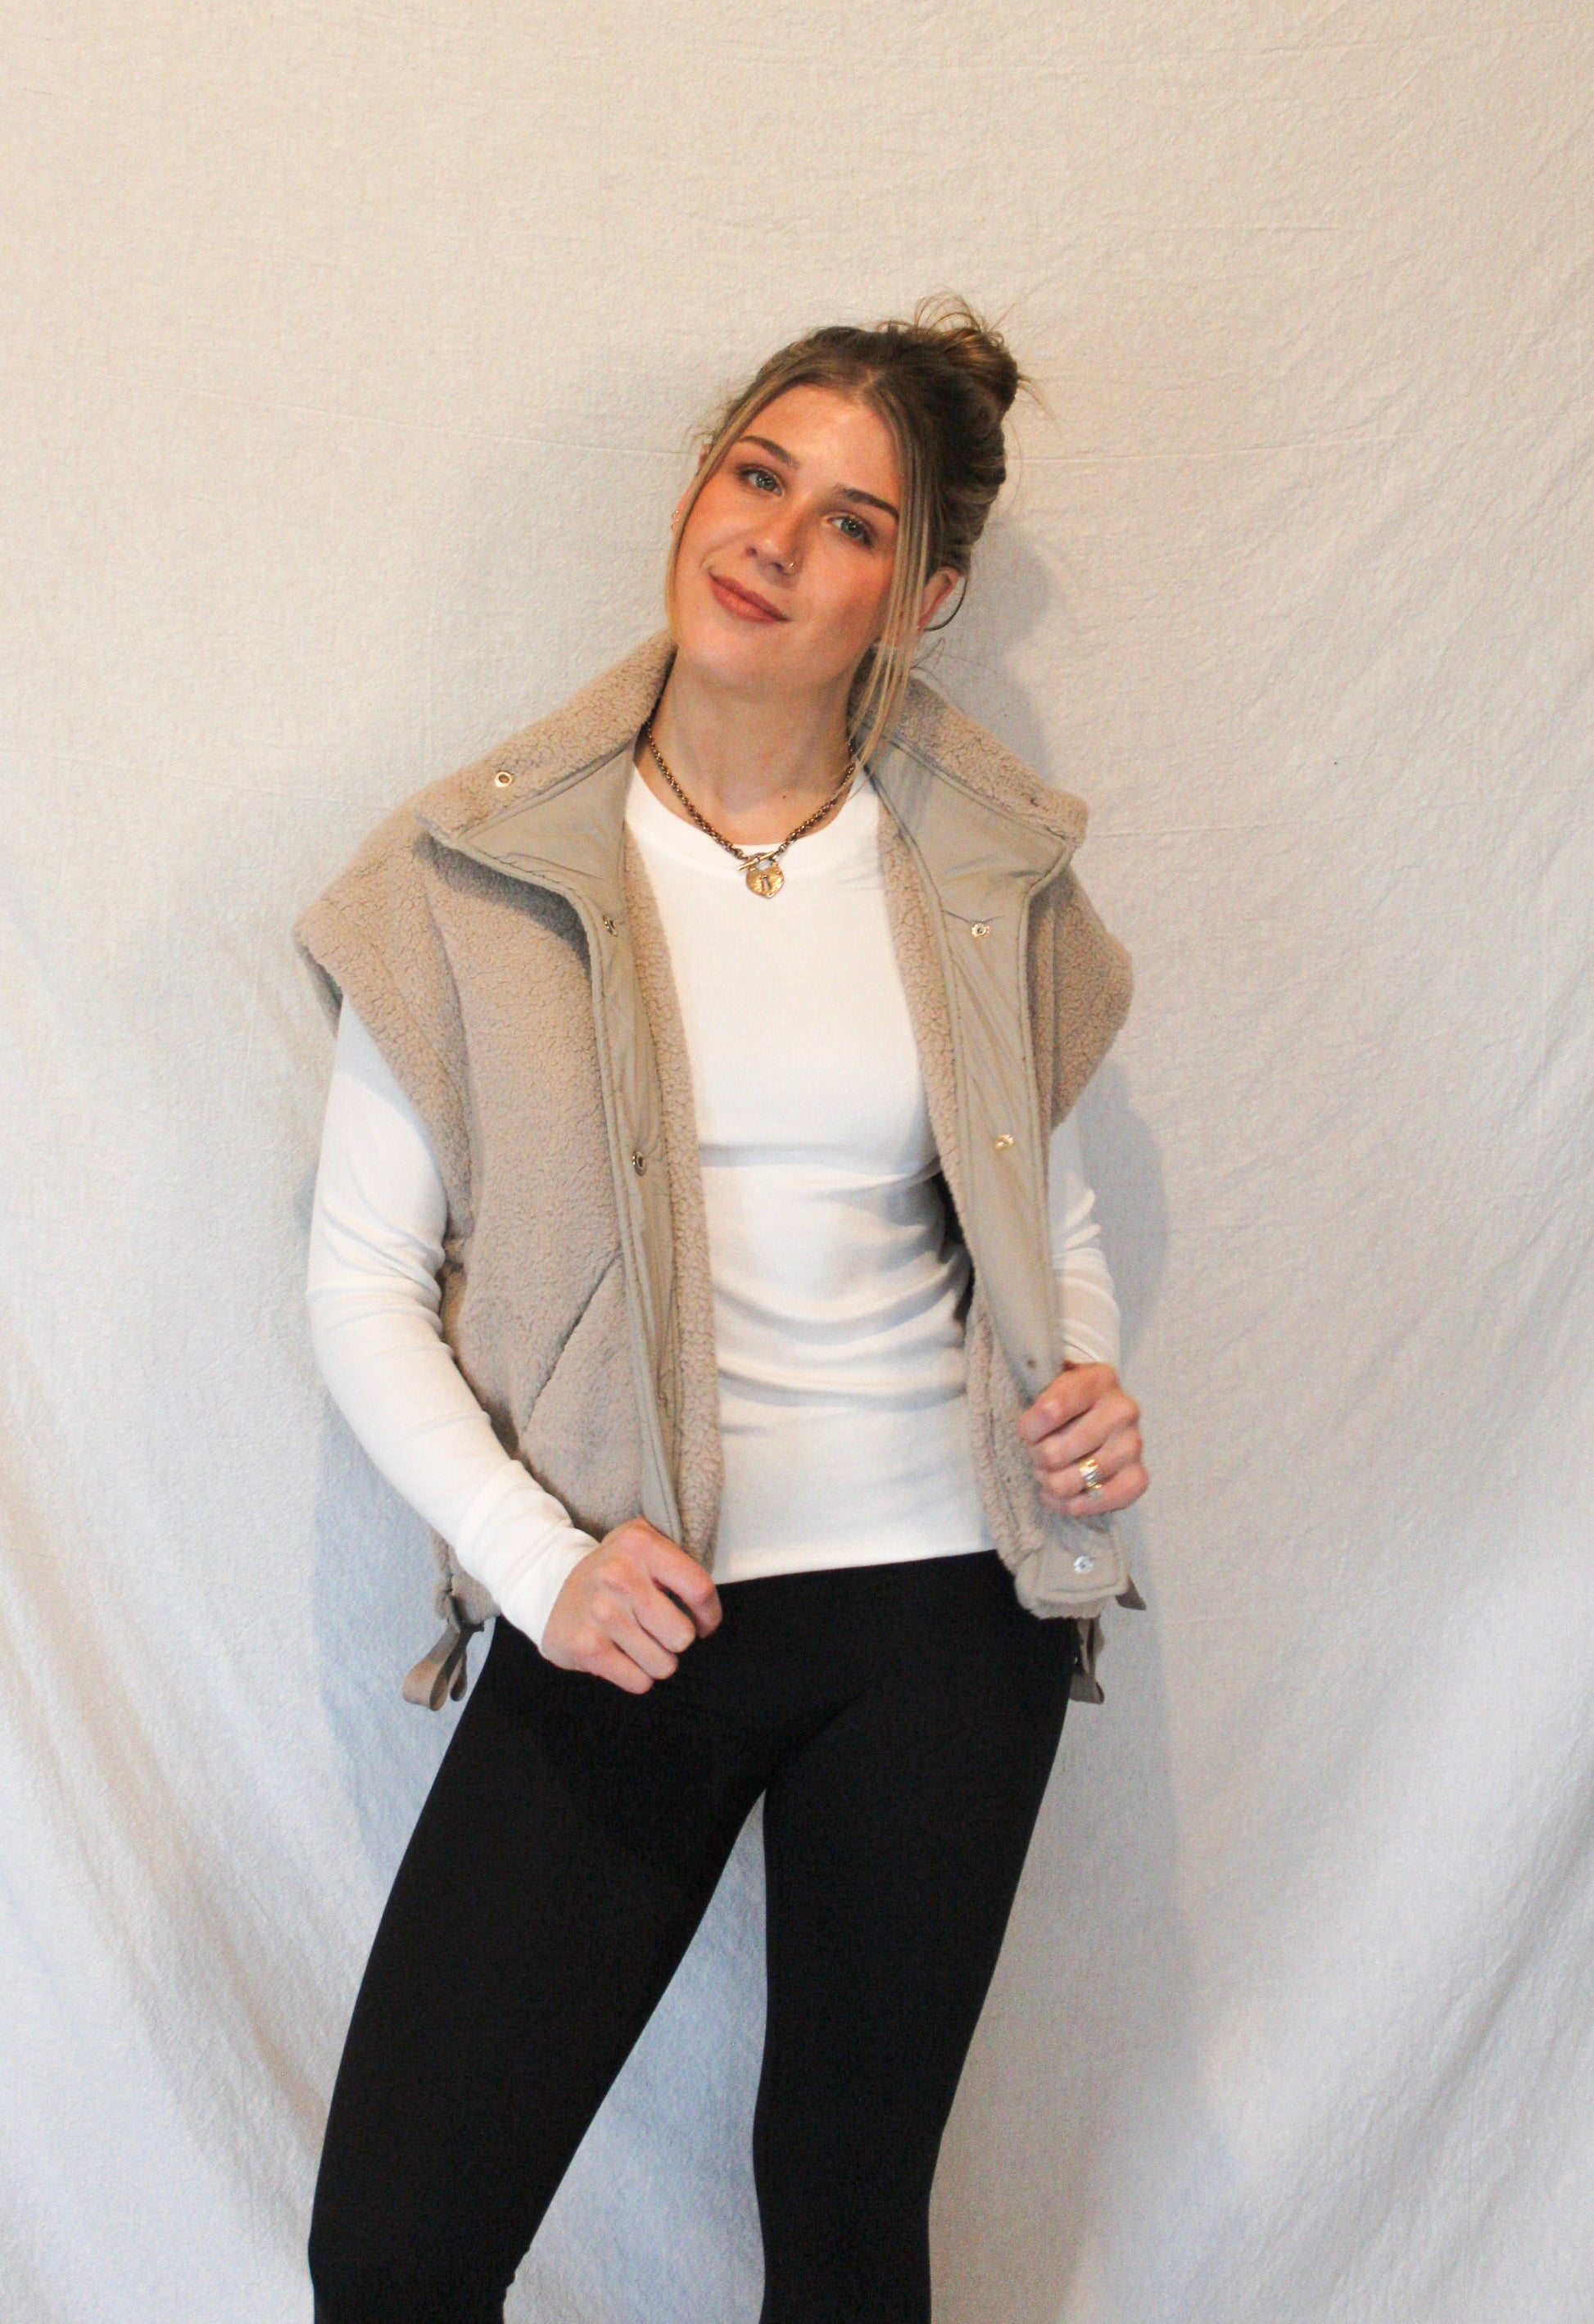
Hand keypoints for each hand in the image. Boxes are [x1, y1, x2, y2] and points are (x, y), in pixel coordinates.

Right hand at [540, 1517, 721, 1692]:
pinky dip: (636, 1676)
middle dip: (676, 1640)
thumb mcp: (640, 1543)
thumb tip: (709, 1597)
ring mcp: (602, 1613)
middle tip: (658, 1630)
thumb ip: (676, 1558)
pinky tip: (622, 1656)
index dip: (709, 1614)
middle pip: (683, 1635)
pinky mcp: (587, 1647)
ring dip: (656, 1660)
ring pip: (663, 1664)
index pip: (699, 1589)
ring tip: (638, 1642)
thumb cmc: (610, 1571)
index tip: (704, 1622)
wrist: (548, 1586)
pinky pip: (638, 1682)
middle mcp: (620, 1576)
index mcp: (640, 1545)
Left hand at [1015, 1360, 1148, 1517]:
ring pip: (1070, 1481)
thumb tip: (1031, 1433)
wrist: (1099, 1414)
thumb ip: (1038, 1403)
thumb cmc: (1067, 1402)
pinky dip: (1070, 1505)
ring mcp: (1133, 1445)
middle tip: (1037, 1453)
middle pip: (1054, 1452)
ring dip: (1049, 1482)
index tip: (1027, 1431)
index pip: (1050, 1411)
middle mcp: (1122, 1410)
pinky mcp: (1138, 1476)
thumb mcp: (1050, 1385)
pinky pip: (1098, 1502)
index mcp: (1098, 1379)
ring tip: (1047, 1472)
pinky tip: (1057, 1496)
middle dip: (1036, 1457)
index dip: (1028, 1429)